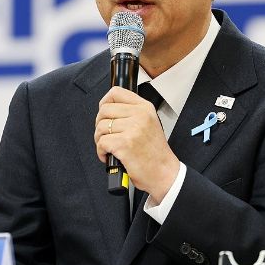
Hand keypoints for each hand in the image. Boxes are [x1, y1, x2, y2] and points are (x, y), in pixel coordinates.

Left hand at [94, 86, 179, 201]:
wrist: (164, 172)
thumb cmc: (154, 152)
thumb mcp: (149, 123)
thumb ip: (132, 113)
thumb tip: (107, 109)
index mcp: (145, 108)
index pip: (116, 92)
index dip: (104, 102)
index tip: (104, 113)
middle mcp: (140, 115)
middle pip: (104, 110)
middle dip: (100, 124)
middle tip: (106, 135)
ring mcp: (132, 129)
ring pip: (100, 127)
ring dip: (100, 140)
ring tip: (109, 147)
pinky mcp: (124, 144)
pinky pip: (101, 142)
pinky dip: (101, 151)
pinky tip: (109, 155)